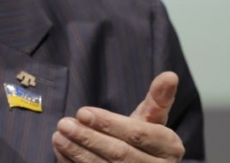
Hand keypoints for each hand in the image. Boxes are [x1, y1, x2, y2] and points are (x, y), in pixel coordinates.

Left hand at [52, 71, 185, 161]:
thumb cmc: (147, 138)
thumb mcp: (153, 117)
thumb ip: (158, 97)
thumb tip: (170, 75)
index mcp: (169, 147)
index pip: (138, 134)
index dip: (110, 123)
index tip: (83, 112)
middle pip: (119, 154)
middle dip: (89, 138)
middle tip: (65, 123)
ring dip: (78, 152)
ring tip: (59, 135)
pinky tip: (62, 150)